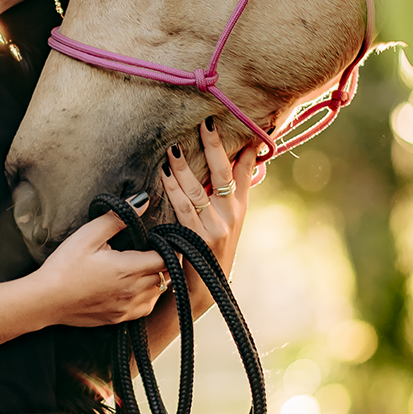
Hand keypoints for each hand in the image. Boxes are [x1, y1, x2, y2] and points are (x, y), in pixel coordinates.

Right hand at [32, 201, 167, 327]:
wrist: (46, 300)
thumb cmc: (65, 266)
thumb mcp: (88, 235)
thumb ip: (118, 218)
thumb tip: (142, 201)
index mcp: (129, 269)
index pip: (167, 258)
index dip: (169, 247)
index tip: (162, 238)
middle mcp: (134, 291)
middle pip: (166, 276)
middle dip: (165, 261)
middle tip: (155, 248)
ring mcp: (127, 308)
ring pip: (159, 292)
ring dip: (158, 278)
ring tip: (147, 265)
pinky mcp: (119, 319)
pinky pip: (146, 307)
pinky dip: (148, 296)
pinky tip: (136, 286)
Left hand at [160, 123, 256, 280]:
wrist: (205, 291)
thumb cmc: (210, 253)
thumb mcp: (227, 224)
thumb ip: (227, 196)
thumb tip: (231, 165)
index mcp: (240, 209)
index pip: (247, 172)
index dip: (248, 148)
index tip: (247, 124)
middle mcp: (233, 216)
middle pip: (224, 174)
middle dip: (215, 146)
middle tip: (206, 122)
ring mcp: (217, 228)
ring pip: (199, 190)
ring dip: (185, 166)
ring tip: (174, 147)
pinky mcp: (200, 239)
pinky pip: (184, 208)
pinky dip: (173, 188)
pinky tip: (165, 173)